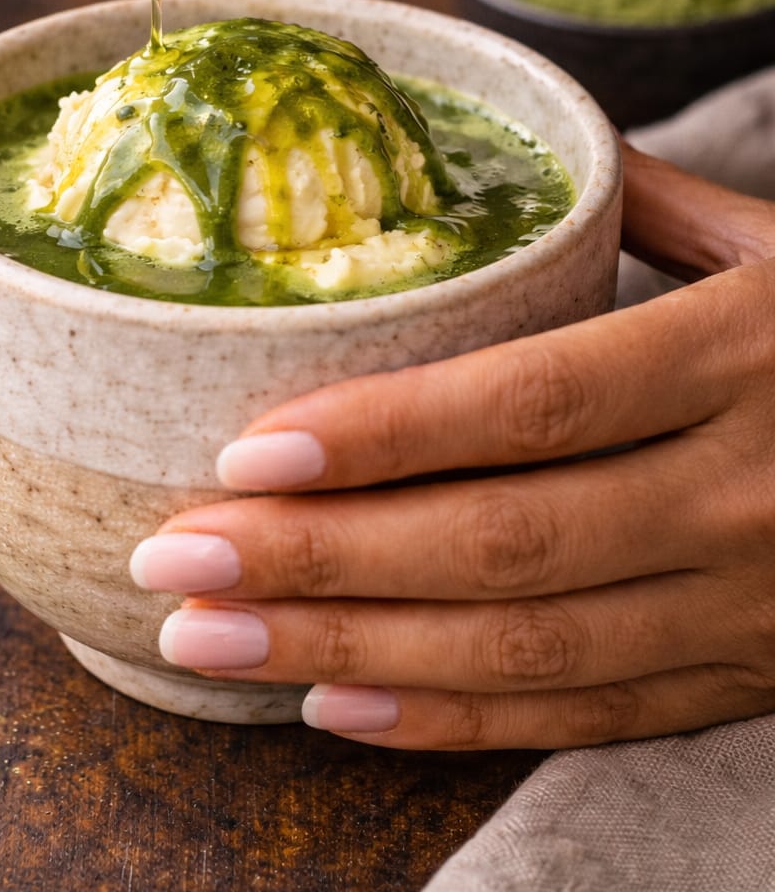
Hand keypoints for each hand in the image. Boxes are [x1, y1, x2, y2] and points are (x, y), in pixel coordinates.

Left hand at [129, 145, 774, 749]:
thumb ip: (663, 209)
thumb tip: (535, 171)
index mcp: (752, 352)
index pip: (534, 404)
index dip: (384, 435)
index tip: (244, 449)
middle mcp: (752, 489)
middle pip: (504, 541)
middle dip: (322, 563)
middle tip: (175, 560)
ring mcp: (760, 601)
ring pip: (533, 646)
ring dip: (353, 655)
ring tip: (213, 642)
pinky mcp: (762, 673)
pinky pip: (598, 714)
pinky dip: (461, 720)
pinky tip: (339, 710)